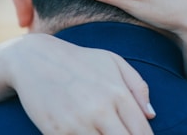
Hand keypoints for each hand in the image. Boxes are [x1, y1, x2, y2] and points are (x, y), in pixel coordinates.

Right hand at [0, 33, 153, 133]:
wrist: (36, 59)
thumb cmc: (79, 60)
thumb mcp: (112, 60)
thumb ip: (137, 85)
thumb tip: (151, 115)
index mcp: (117, 92)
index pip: (143, 132)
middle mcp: (100, 109)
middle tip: (118, 134)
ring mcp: (77, 123)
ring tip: (103, 132)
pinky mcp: (55, 132)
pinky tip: (86, 132)